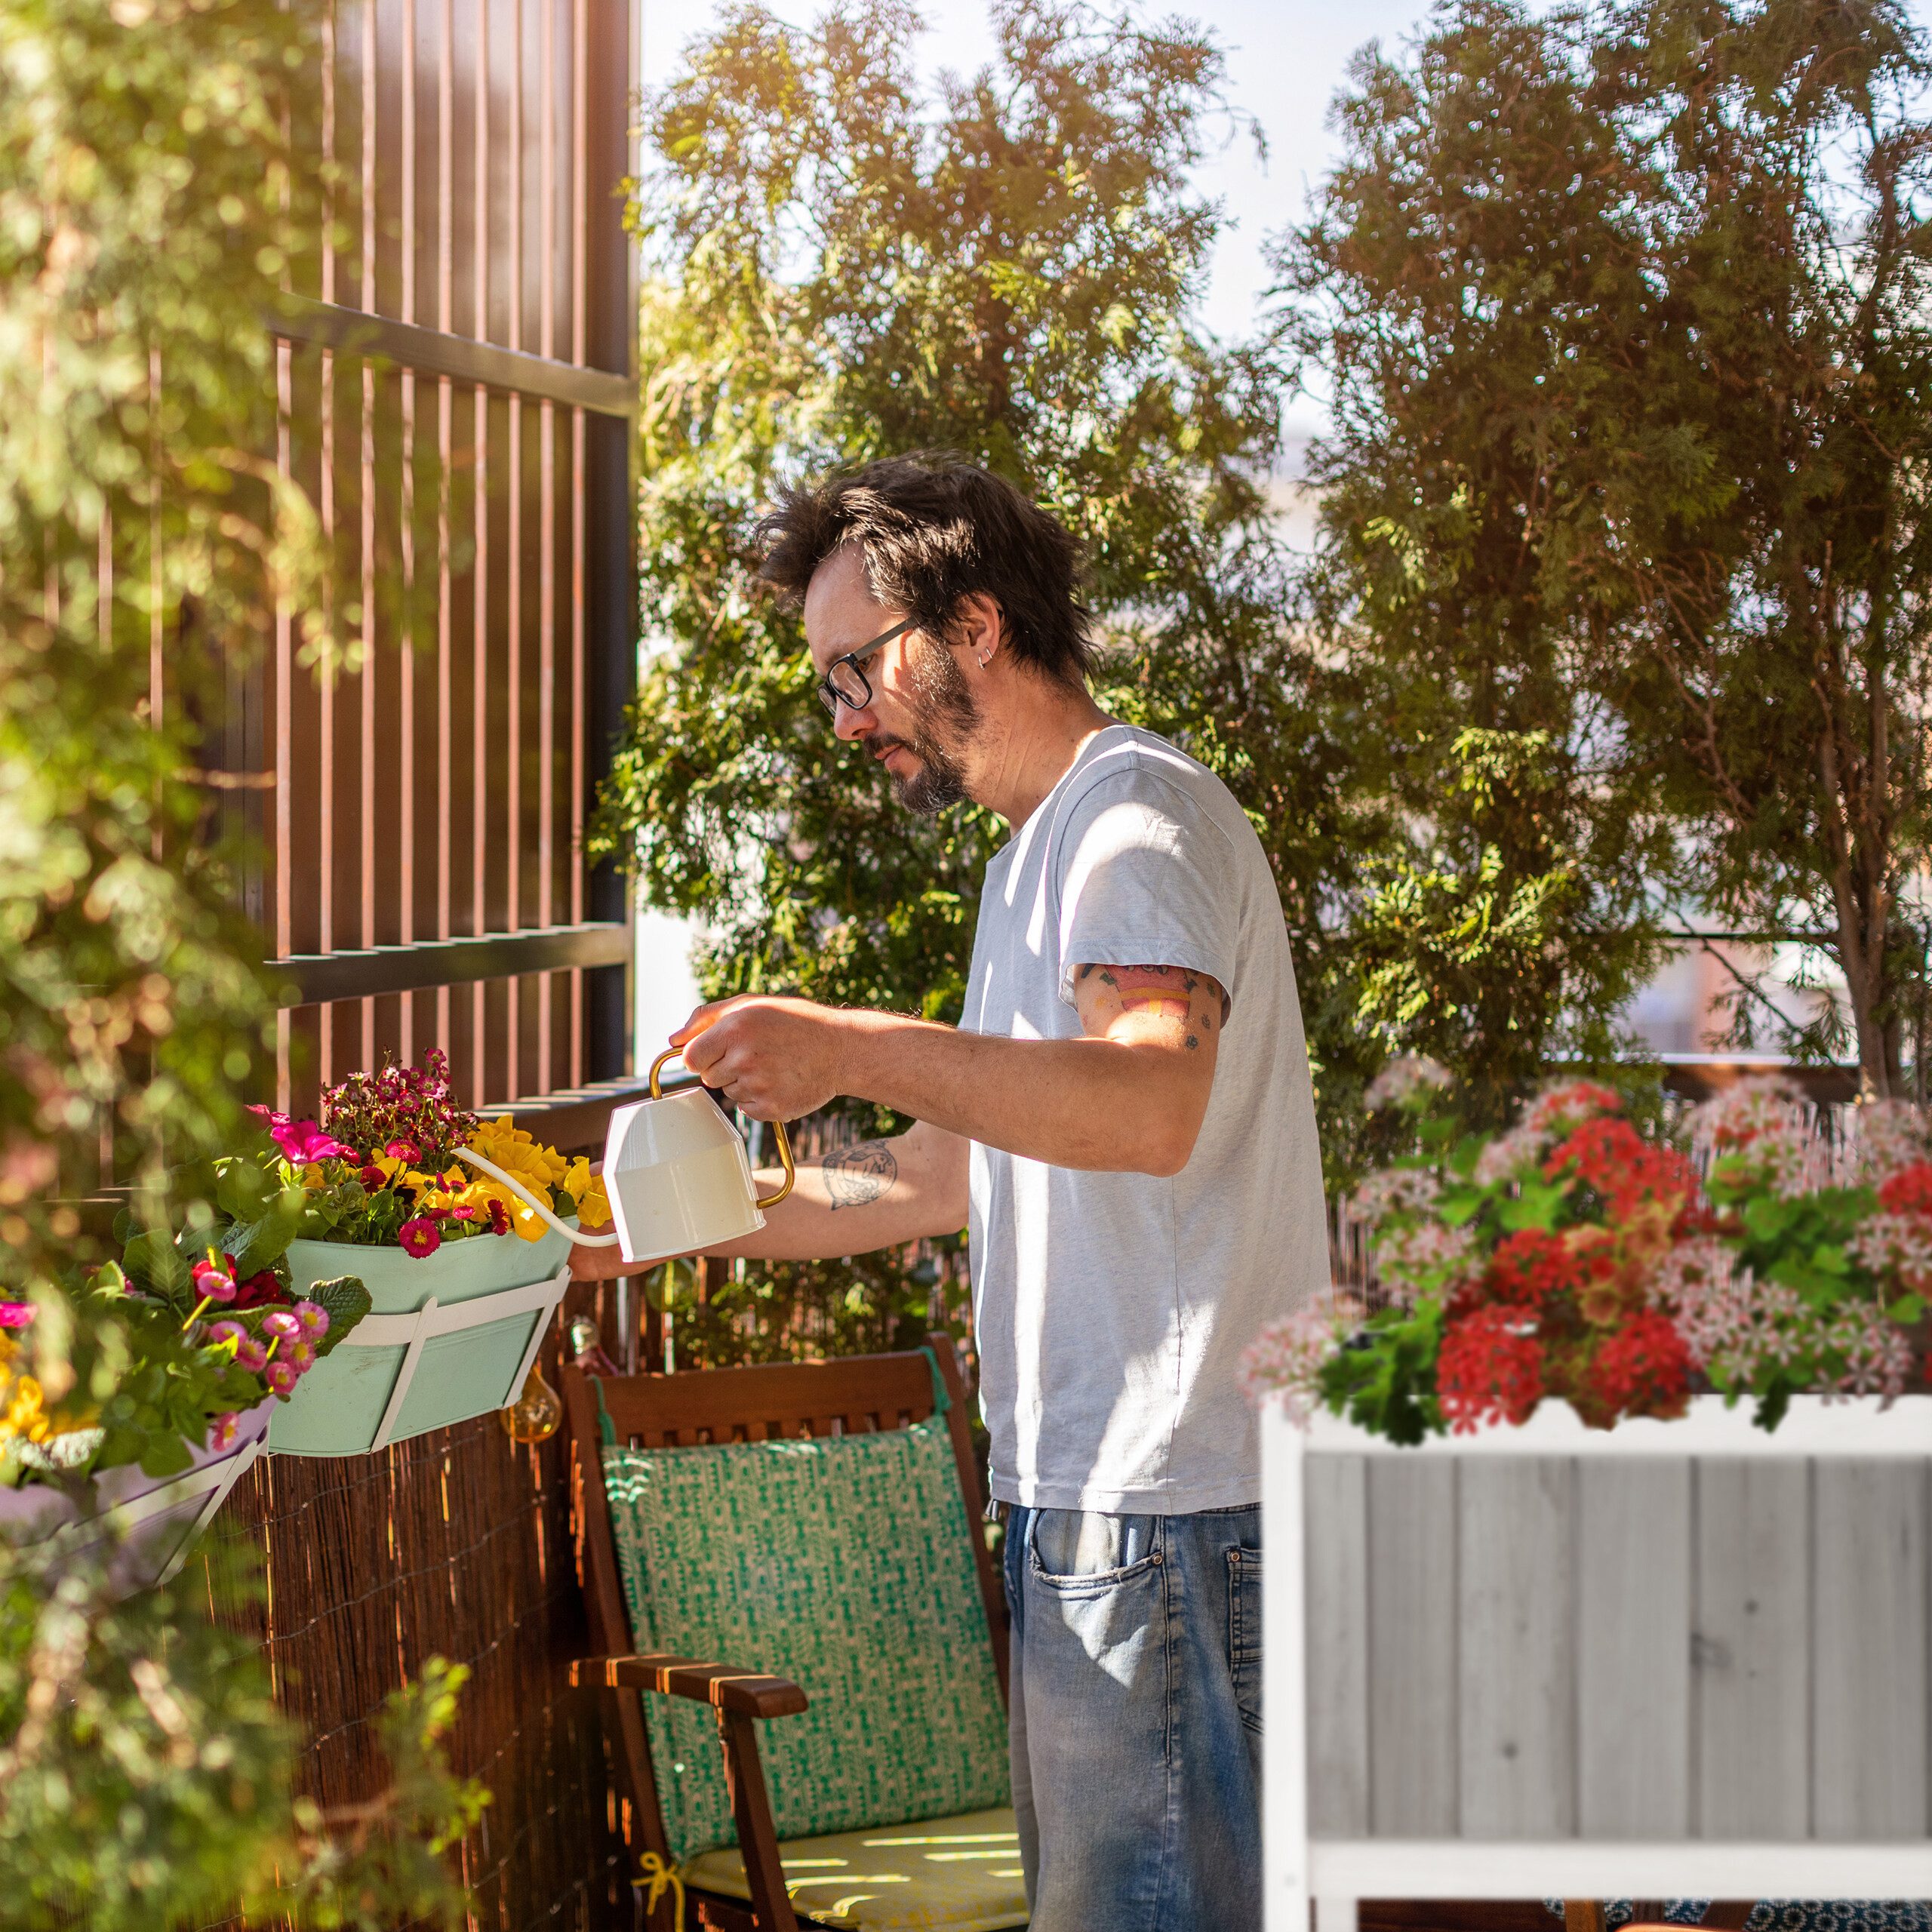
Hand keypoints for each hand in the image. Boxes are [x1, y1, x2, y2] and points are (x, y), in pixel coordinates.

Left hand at [668, 995, 854, 1119]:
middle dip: (724, 1067)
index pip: (690, 1057)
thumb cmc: (794, 1022)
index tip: (719, 1051)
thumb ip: (706, 1018)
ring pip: (728, 1092)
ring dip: (743, 1082)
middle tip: (755, 1054)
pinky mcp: (771, 1108)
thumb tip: (672, 1040)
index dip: (702, 1055)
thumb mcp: (751, 1005)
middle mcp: (744, 1058)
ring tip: (773, 1065)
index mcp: (735, 1029)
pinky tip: (780, 1081)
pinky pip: (747, 1109)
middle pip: (708, 1076)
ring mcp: (758, 1086)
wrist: (840, 1049)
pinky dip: (759, 1099)